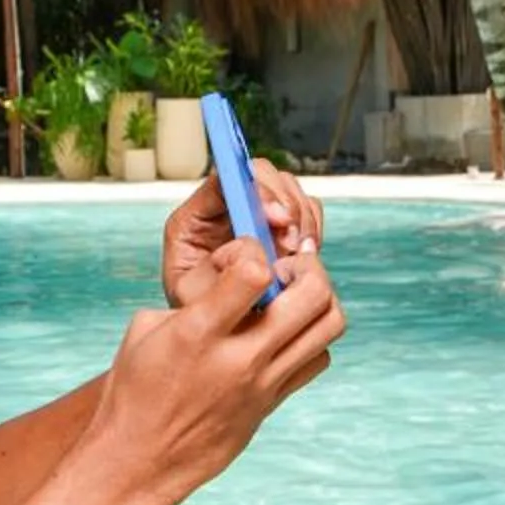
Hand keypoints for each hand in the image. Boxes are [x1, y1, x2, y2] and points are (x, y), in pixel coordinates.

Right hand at [92, 241, 345, 504]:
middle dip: (304, 266)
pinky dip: (311, 337)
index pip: (253, 272)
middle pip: (313, 294)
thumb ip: (194, 299)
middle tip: (282, 269)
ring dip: (318, 298)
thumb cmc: (134, 391)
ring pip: (329, 325)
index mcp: (197, 334)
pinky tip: (282, 334)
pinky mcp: (273, 402)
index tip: (238, 256)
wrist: (140, 459)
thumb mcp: (144, 329)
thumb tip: (232, 280)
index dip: (251, 249)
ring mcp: (263, 384)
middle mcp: (239, 358)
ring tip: (290, 296)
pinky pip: (317, 359)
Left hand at [162, 157, 321, 306]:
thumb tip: (254, 247)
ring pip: (291, 192)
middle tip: (290, 245)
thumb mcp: (193, 294)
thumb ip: (216, 270)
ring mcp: (255, 213)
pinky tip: (301, 257)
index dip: (257, 190)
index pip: (226, 179)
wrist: (211, 329)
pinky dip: (311, 231)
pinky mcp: (280, 228)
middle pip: (265, 176)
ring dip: (301, 222)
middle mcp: (225, 206)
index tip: (278, 218)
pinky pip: (308, 214)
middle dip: (286, 206)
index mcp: (195, 216)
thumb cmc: (196, 310)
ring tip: (293, 256)